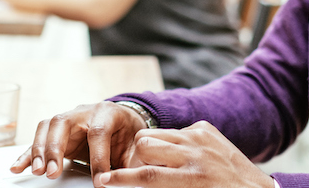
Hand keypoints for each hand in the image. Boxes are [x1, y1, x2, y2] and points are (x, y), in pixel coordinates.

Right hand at [11, 102, 147, 181]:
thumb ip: (131, 163)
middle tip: (52, 172)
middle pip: (63, 123)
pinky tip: (18, 167)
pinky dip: (27, 154)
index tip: (99, 181)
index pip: (98, 132)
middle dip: (55, 148)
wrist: (124, 121)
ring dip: (39, 150)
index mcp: (107, 112)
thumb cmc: (128, 134)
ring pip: (46, 127)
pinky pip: (38, 140)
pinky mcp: (56, 132)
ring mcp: (68, 119)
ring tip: (38, 171)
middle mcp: (84, 112)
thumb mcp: (136, 148)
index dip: (98, 157)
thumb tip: (129, 181)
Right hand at [97, 121, 272, 187]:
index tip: (103, 181)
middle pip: (145, 145)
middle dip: (136, 159)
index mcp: (191, 179)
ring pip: (155, 134)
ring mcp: (200, 137)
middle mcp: (195, 154)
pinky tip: (182, 157)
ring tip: (159, 163)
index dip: (120, 178)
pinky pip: (175, 131)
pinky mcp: (205, 127)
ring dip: (151, 149)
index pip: (145, 175)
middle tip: (140, 172)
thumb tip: (138, 184)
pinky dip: (172, 143)